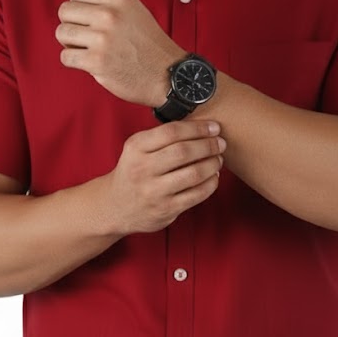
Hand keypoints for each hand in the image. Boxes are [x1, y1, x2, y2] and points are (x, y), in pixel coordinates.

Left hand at [56, 0, 185, 105]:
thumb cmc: (147, 41)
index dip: (78, 6)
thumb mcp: (132, 8)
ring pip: (62, 33)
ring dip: (70, 43)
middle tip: (86, 36)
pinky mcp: (97, 62)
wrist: (167, 74)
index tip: (89, 19)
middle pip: (65, 11)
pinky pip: (66, 57)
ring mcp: (103, 38)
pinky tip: (88, 62)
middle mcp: (110, 14)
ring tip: (86, 48)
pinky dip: (73, 61)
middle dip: (71, 24)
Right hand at [106, 119, 226, 234]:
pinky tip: (213, 176)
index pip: (172, 131)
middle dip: (209, 145)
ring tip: (218, 159)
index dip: (198, 128)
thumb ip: (163, 137)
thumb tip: (204, 127)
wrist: (116, 206)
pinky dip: (211, 183)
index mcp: (136, 147)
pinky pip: (196, 194)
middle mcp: (142, 169)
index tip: (214, 127)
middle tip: (221, 143)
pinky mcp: (166, 209)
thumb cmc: (134, 171)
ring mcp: (154, 191)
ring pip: (193, 174)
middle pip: (184, 152)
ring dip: (212, 164)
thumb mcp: (138, 148)